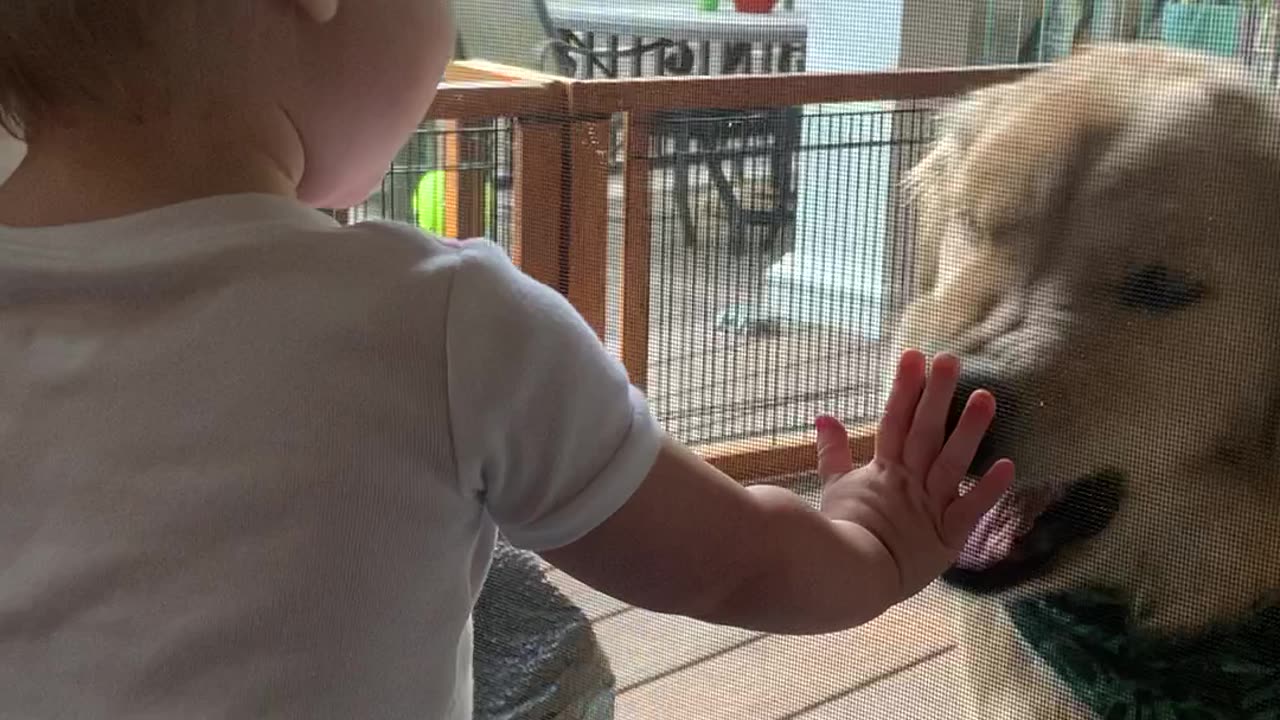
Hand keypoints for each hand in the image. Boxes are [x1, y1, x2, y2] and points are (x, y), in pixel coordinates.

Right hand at [815, 349, 1013, 599]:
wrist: (847, 580)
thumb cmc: (840, 535)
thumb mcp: (834, 488)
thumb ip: (832, 453)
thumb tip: (824, 416)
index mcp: (883, 471)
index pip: (894, 421)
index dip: (904, 388)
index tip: (914, 356)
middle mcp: (909, 483)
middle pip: (924, 433)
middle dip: (936, 395)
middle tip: (950, 360)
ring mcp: (929, 508)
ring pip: (951, 463)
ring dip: (969, 430)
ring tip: (986, 397)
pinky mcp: (947, 536)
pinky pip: (970, 511)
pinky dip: (987, 490)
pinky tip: (1007, 465)